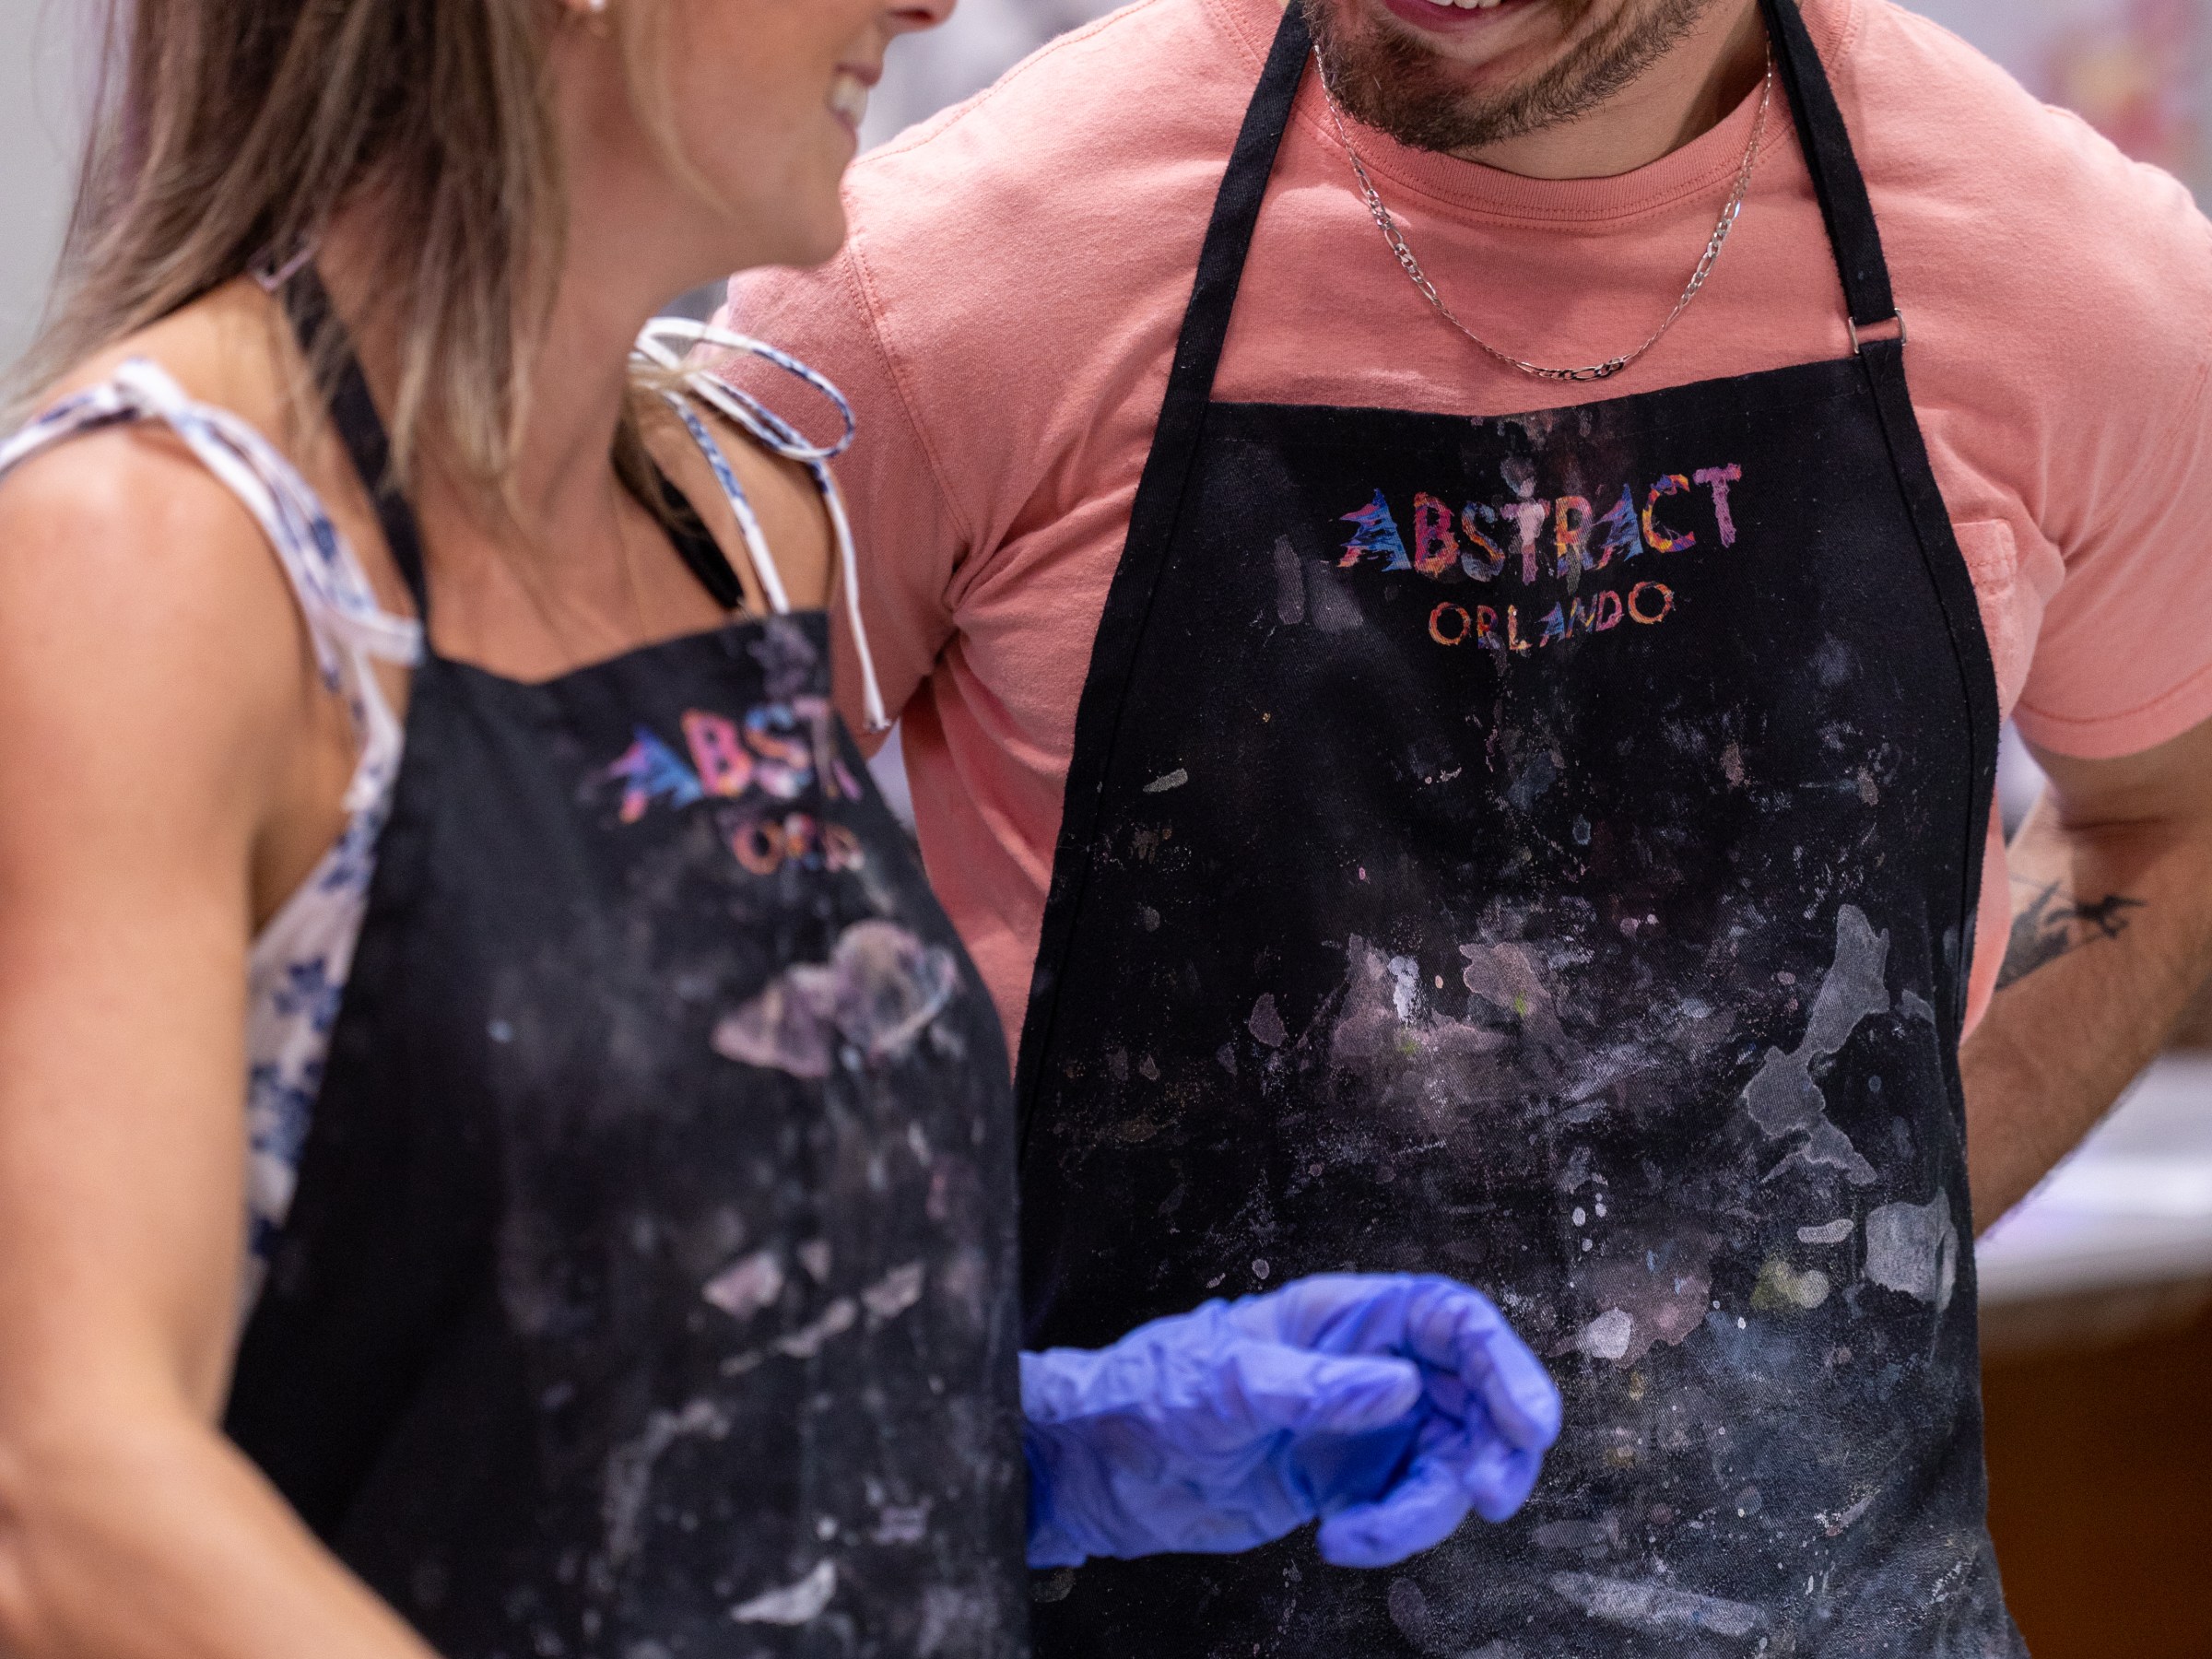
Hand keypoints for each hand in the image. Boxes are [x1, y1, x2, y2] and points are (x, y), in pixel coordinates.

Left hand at [1021, 1273, 1559, 1570]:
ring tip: (1359, 1533)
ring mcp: (1363, 1427)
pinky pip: (1406, 1508)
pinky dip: (1391, 1534)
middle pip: (1473, 1396)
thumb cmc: (1150, 1394)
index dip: (1504, 1363)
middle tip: (1488, 1496)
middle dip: (1492, 1448)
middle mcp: (1368, 1366)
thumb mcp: (1225, 1383)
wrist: (1102, 1468)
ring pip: (1446, 1464)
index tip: (1530, 1423)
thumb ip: (1314, 1385)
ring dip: (1425, 1509)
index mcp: (1345, 1316)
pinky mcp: (1348, 1482)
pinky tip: (1339, 1541)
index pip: (1451, 1320)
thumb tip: (1399, 1387)